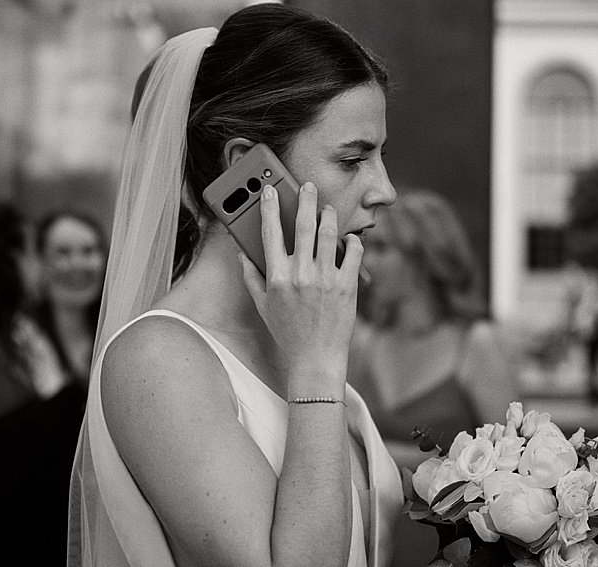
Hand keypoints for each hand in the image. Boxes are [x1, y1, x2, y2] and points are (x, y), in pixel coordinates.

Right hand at [239, 182, 362, 398]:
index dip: (270, 207)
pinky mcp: (347, 286)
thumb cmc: (287, 332)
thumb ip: (251, 277)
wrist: (316, 359)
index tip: (270, 190)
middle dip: (305, 199)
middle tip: (308, 186)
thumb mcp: (263, 305)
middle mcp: (301, 275)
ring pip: (330, 233)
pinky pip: (354, 253)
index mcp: (277, 278)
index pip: (270, 233)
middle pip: (304, 225)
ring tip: (328, 209)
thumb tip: (243, 253)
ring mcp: (326, 279)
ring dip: (329, 215)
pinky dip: (352, 241)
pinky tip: (349, 238)